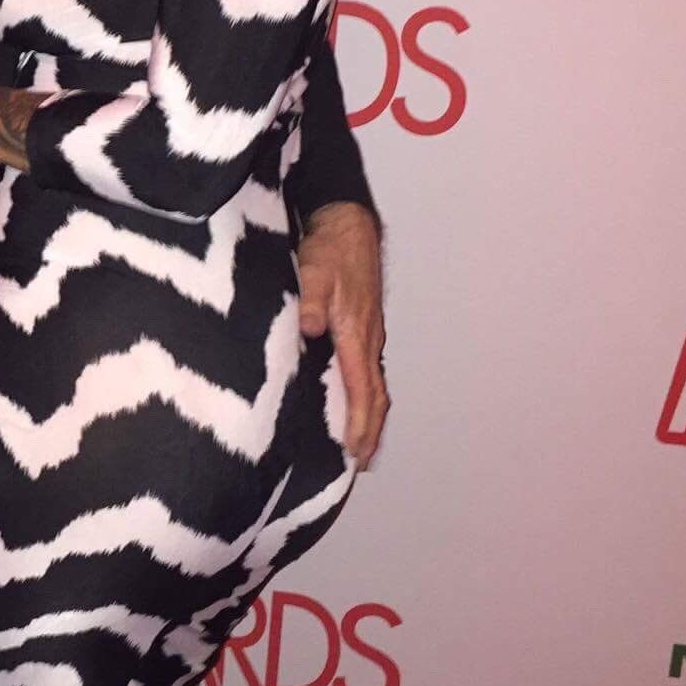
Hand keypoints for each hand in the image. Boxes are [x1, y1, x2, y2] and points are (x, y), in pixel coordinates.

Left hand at [296, 202, 388, 467]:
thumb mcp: (311, 270)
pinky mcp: (364, 326)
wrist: (348, 224)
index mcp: (355, 333)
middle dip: (371, 430)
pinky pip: (369, 370)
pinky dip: (366, 395)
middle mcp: (368, 339)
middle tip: (362, 462)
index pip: (361, 388)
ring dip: (370, 416)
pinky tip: (354, 402)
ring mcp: (369, 333)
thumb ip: (309, 301)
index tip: (354, 451)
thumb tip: (310, 328)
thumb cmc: (329, 249)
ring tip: (361, 445)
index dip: (359, 422)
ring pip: (375, 384)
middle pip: (376, 395)